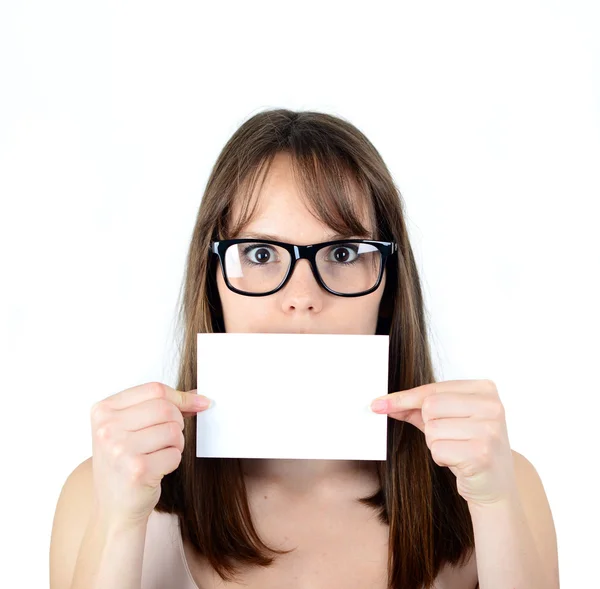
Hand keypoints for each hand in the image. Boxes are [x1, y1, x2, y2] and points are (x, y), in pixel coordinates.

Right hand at [90, 382, 211, 526]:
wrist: (114, 509)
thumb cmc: (125, 464)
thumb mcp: (130, 428)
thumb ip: (159, 406)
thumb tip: (198, 396)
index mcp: (103, 411)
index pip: (154, 389)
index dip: (181, 397)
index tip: (199, 403)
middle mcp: (107, 428)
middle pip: (166, 408)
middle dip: (178, 423)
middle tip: (170, 438)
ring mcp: (119, 449)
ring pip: (173, 431)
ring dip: (176, 444)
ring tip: (159, 454)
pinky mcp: (136, 470)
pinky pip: (174, 454)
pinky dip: (173, 461)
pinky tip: (156, 469)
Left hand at [371, 379, 517, 506]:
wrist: (496, 486)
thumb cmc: (469, 447)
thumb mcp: (447, 421)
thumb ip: (417, 408)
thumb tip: (383, 403)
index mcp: (485, 389)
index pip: (432, 390)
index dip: (403, 398)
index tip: (379, 404)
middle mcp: (491, 406)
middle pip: (430, 407)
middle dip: (430, 426)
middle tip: (451, 438)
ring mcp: (489, 430)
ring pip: (432, 429)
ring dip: (436, 444)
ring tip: (458, 450)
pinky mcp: (482, 453)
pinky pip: (438, 450)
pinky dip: (442, 458)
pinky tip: (460, 462)